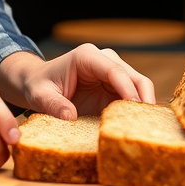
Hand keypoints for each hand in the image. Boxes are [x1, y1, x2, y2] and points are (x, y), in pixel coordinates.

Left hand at [0, 46, 155, 119]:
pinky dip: (137, 111)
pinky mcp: (114, 87)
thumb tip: (70, 117)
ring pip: (139, 87)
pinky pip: (133, 97)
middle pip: (134, 77)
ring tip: (146, 129)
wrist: (37, 83)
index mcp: (87, 56)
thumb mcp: (40, 96)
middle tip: (147, 124)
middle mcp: (104, 60)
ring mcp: (112, 73)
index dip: (128, 89)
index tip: (134, 109)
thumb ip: (54, 105)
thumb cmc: (38, 86)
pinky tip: (139, 127)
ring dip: (144, 107)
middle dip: (144, 99)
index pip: (114, 71)